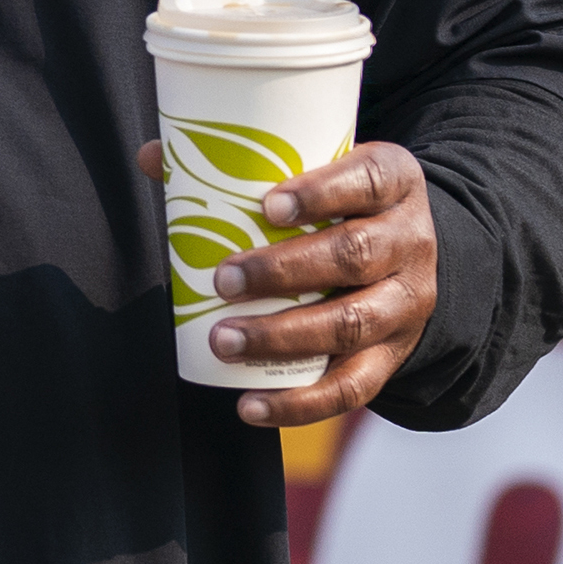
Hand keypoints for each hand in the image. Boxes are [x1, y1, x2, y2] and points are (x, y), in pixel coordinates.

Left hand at [170, 137, 438, 428]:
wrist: (406, 256)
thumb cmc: (342, 206)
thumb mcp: (319, 172)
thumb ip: (242, 165)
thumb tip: (152, 158)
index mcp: (395, 183)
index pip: (371, 180)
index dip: (324, 192)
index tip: (268, 204)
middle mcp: (410, 242)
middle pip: (356, 255)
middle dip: (285, 270)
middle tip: (223, 279)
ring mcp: (405, 303)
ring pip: (352, 323)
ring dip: (282, 336)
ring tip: (223, 339)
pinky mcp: (392, 354)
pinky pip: (353, 387)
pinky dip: (300, 403)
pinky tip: (251, 405)